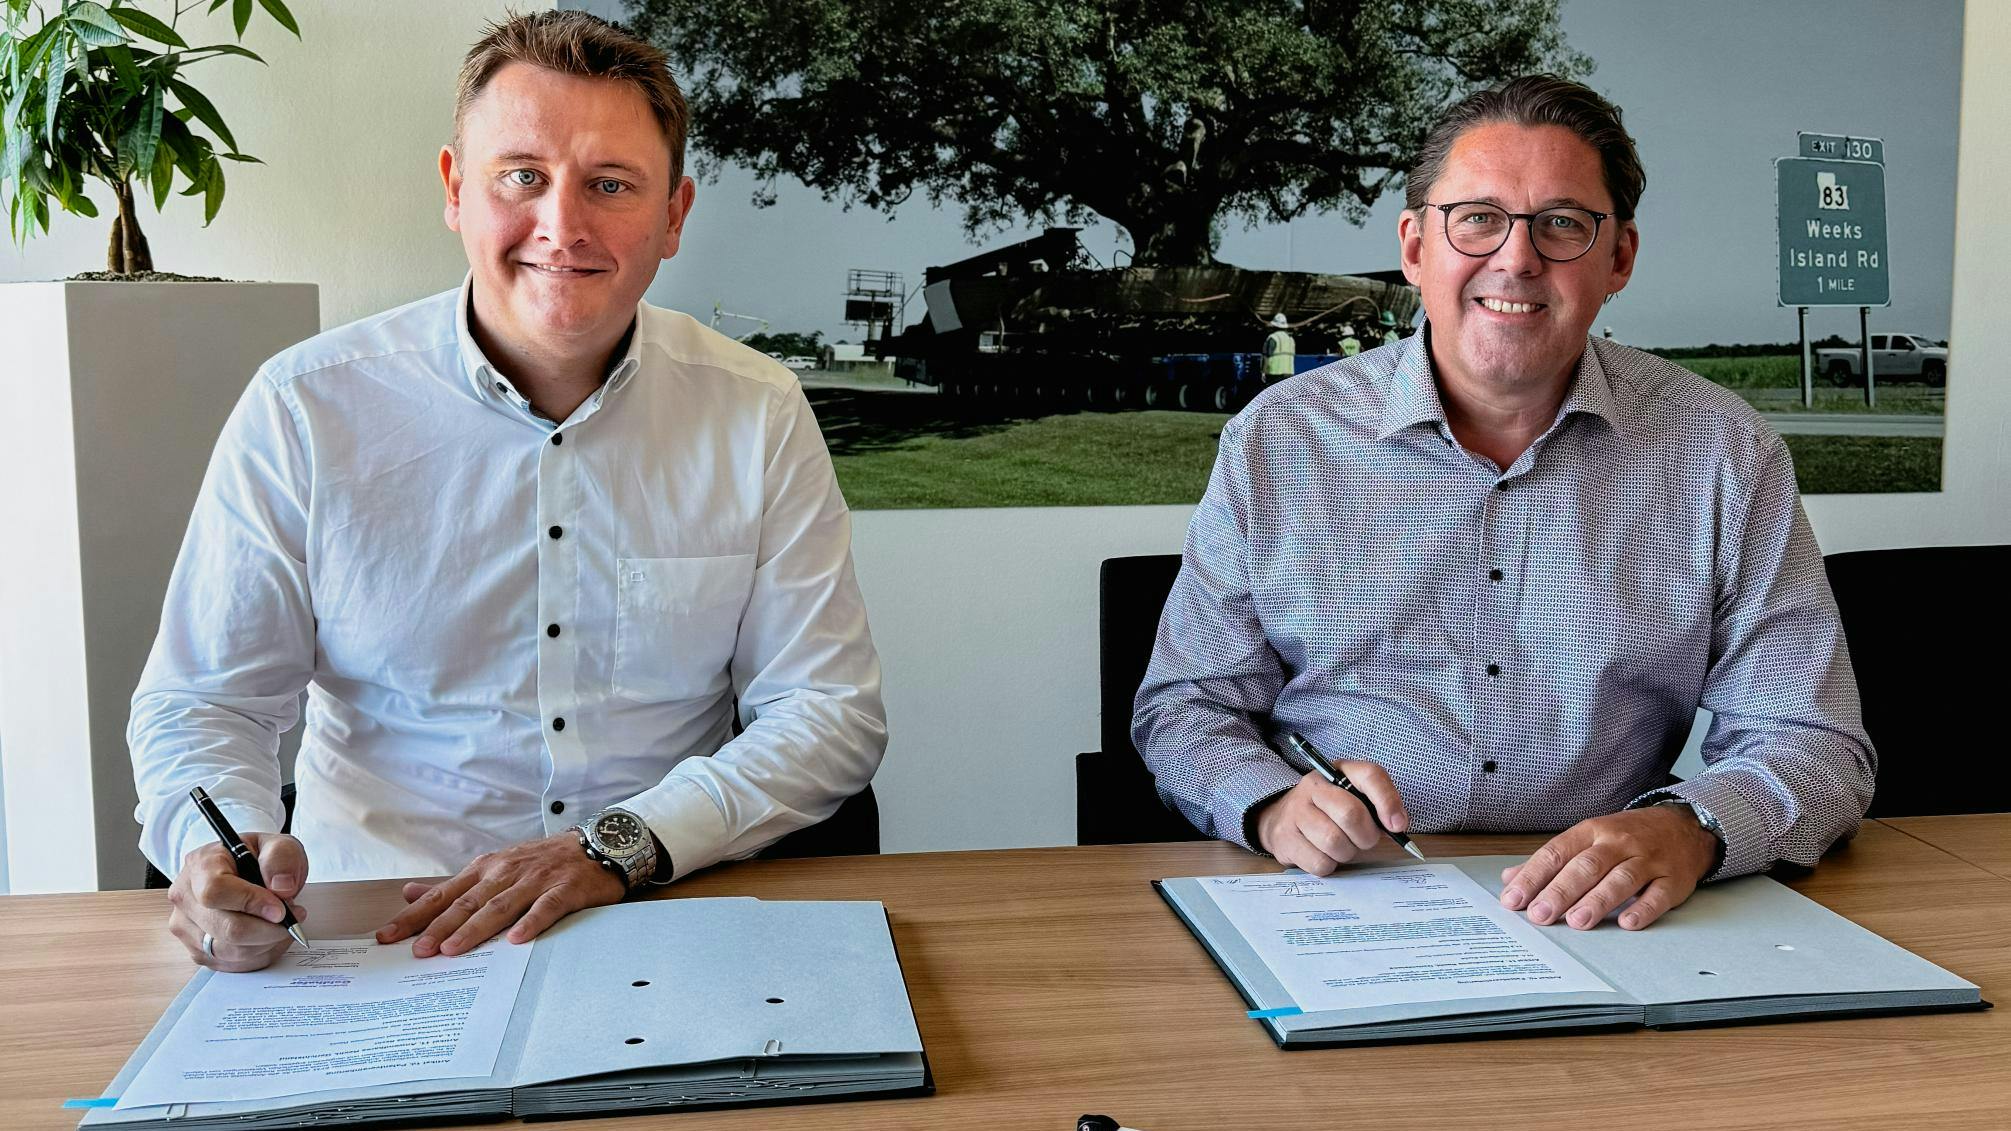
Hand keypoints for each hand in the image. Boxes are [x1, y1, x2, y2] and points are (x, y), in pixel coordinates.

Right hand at [168, 832, 308, 971]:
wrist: (249, 872)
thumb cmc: (260, 859)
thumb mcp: (279, 845)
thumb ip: (282, 858)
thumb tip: (281, 888)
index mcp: (200, 864)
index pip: (215, 891)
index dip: (251, 903)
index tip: (280, 909)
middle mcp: (185, 897)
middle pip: (225, 929)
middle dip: (268, 929)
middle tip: (292, 918)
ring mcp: (186, 927)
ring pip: (230, 951)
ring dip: (266, 943)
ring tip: (282, 925)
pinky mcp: (197, 950)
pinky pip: (231, 964)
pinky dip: (259, 954)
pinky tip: (269, 937)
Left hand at [376, 833, 626, 956]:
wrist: (597, 845)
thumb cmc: (542, 861)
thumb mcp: (495, 866)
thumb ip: (454, 886)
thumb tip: (409, 893)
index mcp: (486, 869)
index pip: (444, 895)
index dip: (415, 916)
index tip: (388, 937)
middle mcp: (506, 872)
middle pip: (467, 903)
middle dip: (440, 927)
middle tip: (418, 951)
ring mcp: (536, 880)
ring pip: (500, 906)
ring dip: (475, 928)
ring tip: (453, 949)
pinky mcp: (565, 889)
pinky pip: (546, 908)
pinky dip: (530, 922)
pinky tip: (516, 940)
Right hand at [1252, 763, 1409, 874]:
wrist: (1280, 819)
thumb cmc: (1328, 810)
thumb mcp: (1353, 797)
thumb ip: (1379, 805)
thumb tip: (1397, 825)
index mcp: (1337, 772)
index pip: (1369, 775)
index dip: (1388, 802)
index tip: (1397, 825)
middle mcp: (1313, 787)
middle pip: (1351, 814)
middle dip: (1366, 836)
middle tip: (1364, 840)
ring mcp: (1295, 812)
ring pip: (1334, 842)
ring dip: (1346, 853)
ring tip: (1341, 846)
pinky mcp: (1285, 839)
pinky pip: (1320, 862)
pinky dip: (1329, 865)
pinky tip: (1324, 854)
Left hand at [1499, 806, 1718, 930]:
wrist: (1682, 826)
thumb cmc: (1627, 836)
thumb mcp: (1587, 839)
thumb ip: (1551, 861)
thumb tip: (1511, 878)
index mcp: (1592, 831)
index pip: (1557, 852)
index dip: (1533, 876)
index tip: (1514, 898)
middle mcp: (1618, 843)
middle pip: (1586, 866)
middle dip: (1560, 891)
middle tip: (1540, 915)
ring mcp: (1648, 860)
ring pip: (1620, 878)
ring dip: (1597, 900)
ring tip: (1577, 921)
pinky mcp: (1672, 879)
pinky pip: (1658, 894)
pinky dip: (1643, 909)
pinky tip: (1627, 922)